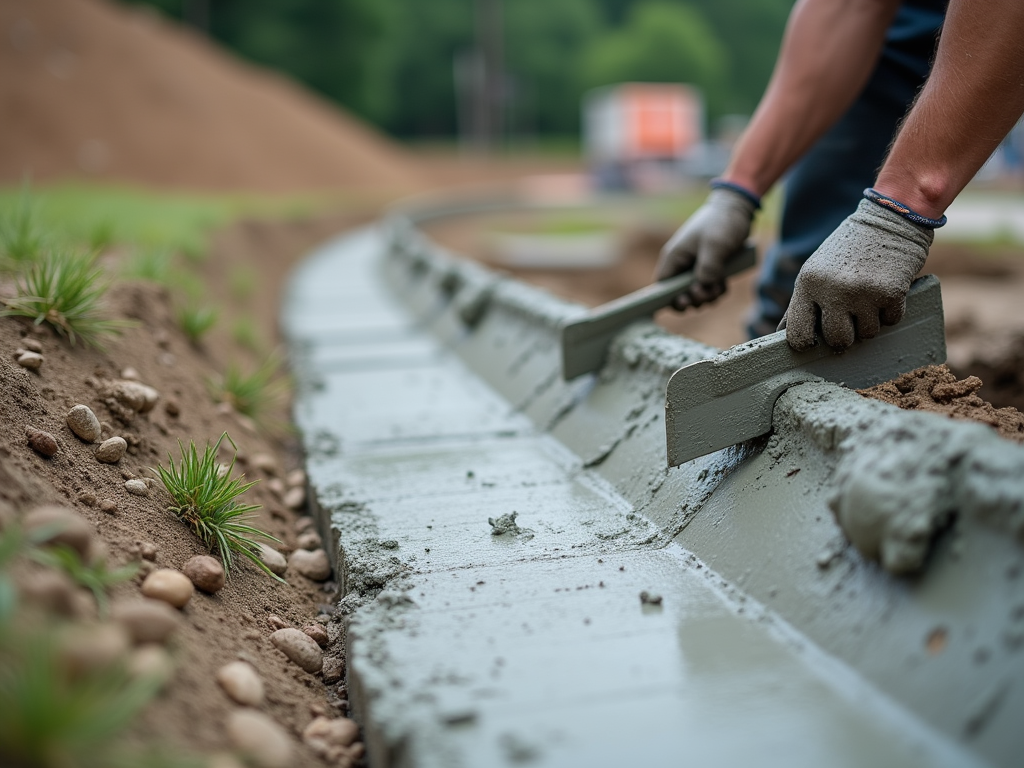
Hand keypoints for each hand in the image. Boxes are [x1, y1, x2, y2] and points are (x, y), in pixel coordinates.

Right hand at [654, 187, 756, 309]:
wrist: (738, 209)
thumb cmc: (722, 222)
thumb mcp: (715, 244)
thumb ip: (708, 268)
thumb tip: (703, 286)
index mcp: (675, 257)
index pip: (662, 286)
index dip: (668, 299)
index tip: (684, 303)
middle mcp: (682, 265)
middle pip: (679, 294)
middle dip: (694, 298)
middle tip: (707, 293)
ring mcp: (696, 268)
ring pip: (696, 294)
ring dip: (708, 296)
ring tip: (719, 286)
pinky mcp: (710, 269)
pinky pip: (709, 288)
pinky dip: (716, 290)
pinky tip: (724, 283)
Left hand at [783, 198, 932, 350]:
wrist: (890, 219)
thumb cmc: (848, 249)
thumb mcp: (815, 271)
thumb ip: (801, 304)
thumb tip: (783, 336)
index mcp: (808, 284)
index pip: (798, 335)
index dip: (806, 343)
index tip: (815, 341)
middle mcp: (833, 290)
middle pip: (837, 341)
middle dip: (846, 335)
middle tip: (850, 317)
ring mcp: (863, 293)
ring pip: (867, 334)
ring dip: (870, 321)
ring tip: (869, 296)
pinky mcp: (891, 293)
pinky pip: (890, 321)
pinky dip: (890, 311)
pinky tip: (886, 290)